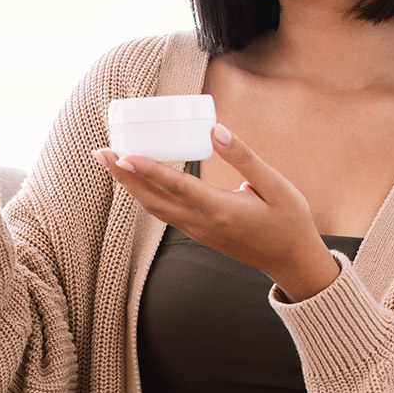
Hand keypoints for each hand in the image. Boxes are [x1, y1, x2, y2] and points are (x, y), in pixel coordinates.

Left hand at [91, 124, 340, 302]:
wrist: (292, 262)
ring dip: (130, 186)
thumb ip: (243, 158)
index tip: (124, 155)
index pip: (177, 187)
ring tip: (111, 161)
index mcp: (222, 211)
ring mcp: (198, 231)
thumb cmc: (289, 221)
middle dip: (124, 177)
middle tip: (101, 152)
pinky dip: (146, 194)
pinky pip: (165, 212)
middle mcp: (203, 224)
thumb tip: (215, 131)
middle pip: (153, 200)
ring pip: (155, 209)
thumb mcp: (275, 185)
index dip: (148, 170)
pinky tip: (138, 178)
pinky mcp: (199, 233)